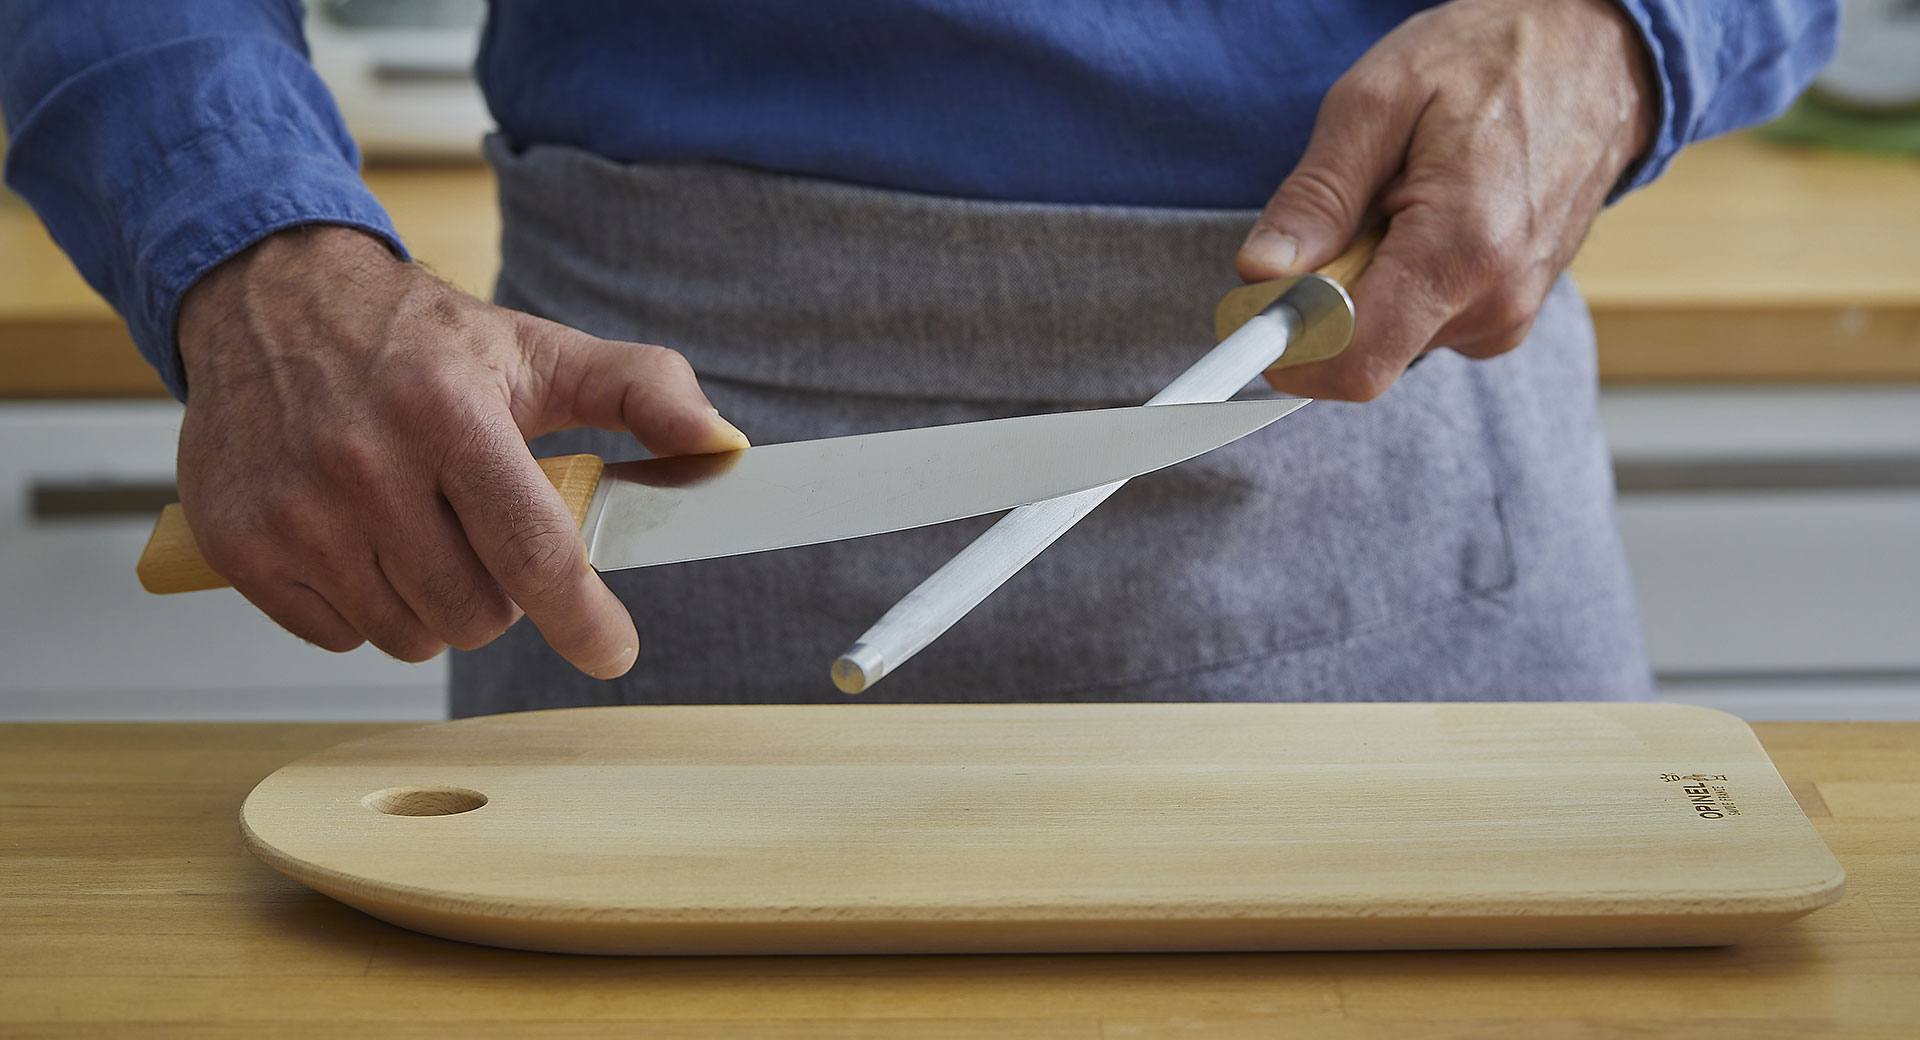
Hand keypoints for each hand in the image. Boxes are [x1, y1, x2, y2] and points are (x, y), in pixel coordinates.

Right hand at [175, 226, 748, 676]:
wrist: (269, 299)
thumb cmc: (417, 339)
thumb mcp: (537, 348)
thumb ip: (641, 389)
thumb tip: (719, 442)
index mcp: (448, 412)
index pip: (533, 549)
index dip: (584, 616)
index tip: (614, 648)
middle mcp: (363, 463)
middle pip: (477, 613)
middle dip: (502, 593)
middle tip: (482, 533)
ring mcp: (296, 511)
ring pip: (409, 635)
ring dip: (433, 604)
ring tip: (420, 531)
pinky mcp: (240, 546)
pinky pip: (339, 638)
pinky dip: (364, 608)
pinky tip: (360, 540)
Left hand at [1235, 0, 1656, 399]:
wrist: (1598, 56)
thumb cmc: (1490, 60)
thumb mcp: (1378, 99)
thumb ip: (1316, 197)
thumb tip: (1259, 274)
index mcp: (1462, 252)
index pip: (1352, 363)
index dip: (1286, 349)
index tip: (1250, 316)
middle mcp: (1494, 303)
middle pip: (1360, 351)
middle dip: (1323, 299)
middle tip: (1349, 211)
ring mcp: (1508, 316)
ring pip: (1387, 338)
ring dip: (1364, 281)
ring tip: (1404, 197)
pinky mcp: (1508, 314)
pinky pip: (1420, 321)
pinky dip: (1400, 279)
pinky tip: (1428, 215)